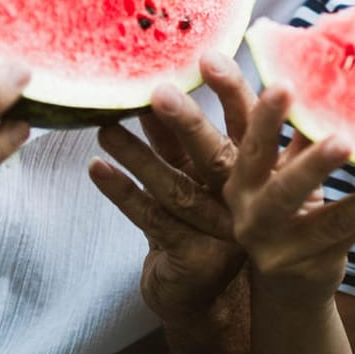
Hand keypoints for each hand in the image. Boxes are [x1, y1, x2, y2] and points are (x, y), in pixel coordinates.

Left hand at [89, 52, 252, 327]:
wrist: (210, 295)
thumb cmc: (203, 216)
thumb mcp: (206, 172)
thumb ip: (192, 134)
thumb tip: (162, 76)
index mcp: (257, 168)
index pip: (247, 123)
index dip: (232, 91)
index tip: (209, 58)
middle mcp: (245, 197)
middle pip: (216, 154)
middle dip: (186, 121)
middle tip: (158, 92)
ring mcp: (221, 229)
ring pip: (176, 187)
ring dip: (138, 155)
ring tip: (105, 126)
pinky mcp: (193, 256)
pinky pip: (151, 219)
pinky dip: (121, 192)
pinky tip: (96, 167)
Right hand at [225, 83, 354, 306]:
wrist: (292, 286)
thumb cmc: (292, 208)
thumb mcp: (284, 168)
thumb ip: (297, 126)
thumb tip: (326, 63)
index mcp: (239, 173)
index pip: (234, 125)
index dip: (230, 92)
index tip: (234, 64)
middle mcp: (247, 205)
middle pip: (256, 161)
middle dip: (270, 126)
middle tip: (285, 88)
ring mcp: (274, 239)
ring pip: (297, 197)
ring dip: (323, 168)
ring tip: (351, 143)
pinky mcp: (309, 262)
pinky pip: (346, 226)